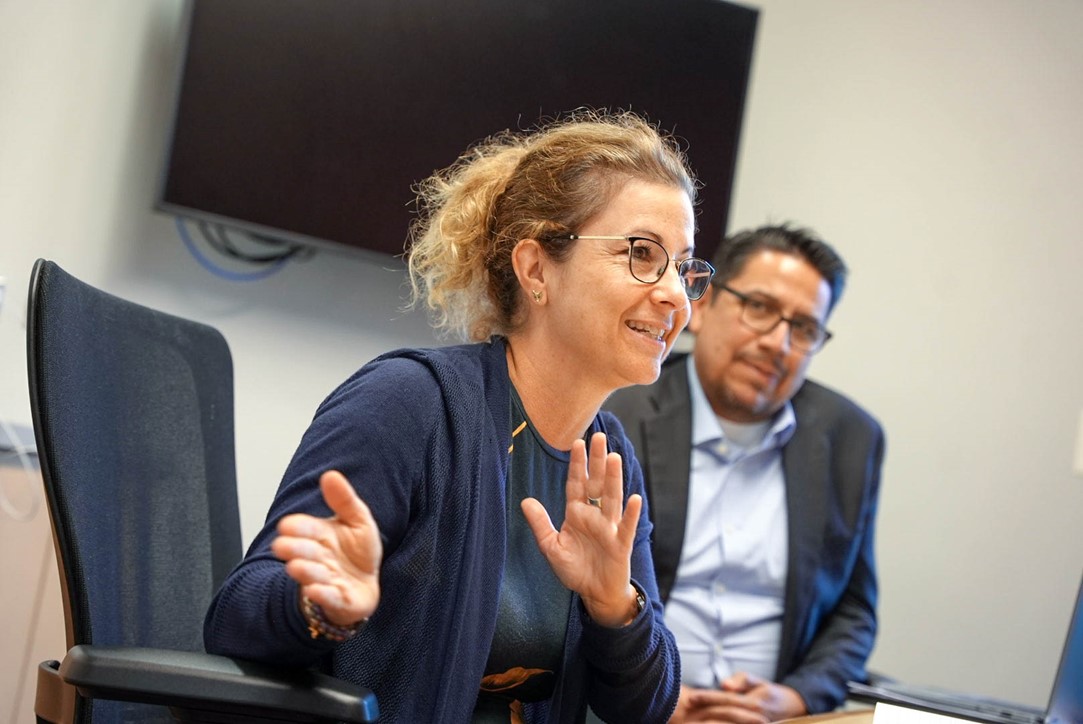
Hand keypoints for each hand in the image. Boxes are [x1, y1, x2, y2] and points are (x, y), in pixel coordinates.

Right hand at [271, 470, 382, 626]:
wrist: (368, 584)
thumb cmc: (358, 552)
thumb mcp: (358, 520)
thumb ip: (344, 500)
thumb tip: (330, 475)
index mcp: (320, 536)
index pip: (305, 529)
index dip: (297, 528)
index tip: (287, 525)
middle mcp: (319, 558)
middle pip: (303, 553)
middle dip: (294, 549)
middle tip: (282, 546)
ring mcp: (326, 580)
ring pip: (312, 575)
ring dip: (304, 571)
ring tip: (296, 566)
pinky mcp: (339, 600)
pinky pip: (329, 598)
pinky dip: (322, 595)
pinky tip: (315, 590)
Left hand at [521, 431, 642, 626]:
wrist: (595, 594)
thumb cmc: (575, 569)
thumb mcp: (551, 548)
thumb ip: (540, 524)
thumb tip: (525, 500)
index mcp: (576, 514)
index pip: (576, 484)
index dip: (577, 464)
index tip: (578, 442)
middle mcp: (594, 516)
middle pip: (596, 484)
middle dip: (597, 461)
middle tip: (599, 436)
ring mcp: (609, 528)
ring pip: (612, 499)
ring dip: (613, 479)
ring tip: (613, 457)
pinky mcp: (620, 544)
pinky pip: (625, 527)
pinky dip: (630, 514)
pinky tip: (634, 498)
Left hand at [670, 676, 806, 723]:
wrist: (794, 711)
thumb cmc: (770, 694)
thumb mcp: (759, 682)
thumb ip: (742, 680)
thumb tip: (725, 685)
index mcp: (754, 703)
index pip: (726, 700)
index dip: (707, 698)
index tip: (691, 697)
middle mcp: (755, 718)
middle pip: (724, 716)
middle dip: (704, 714)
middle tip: (685, 712)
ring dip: (710, 723)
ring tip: (690, 722)